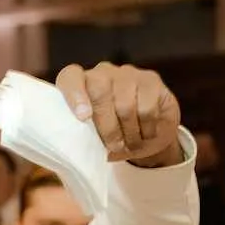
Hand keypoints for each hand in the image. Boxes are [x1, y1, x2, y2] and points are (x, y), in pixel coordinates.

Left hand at [56, 62, 182, 167]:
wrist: (154, 130)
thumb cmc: (117, 135)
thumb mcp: (98, 139)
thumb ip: (88, 139)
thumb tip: (85, 151)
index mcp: (82, 85)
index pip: (70, 78)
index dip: (74, 95)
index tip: (83, 117)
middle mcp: (103, 73)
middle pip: (100, 92)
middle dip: (107, 126)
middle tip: (113, 146)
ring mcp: (128, 74)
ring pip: (125, 105)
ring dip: (129, 133)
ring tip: (131, 144)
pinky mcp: (151, 80)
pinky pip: (147, 109)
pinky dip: (147, 129)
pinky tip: (147, 134)